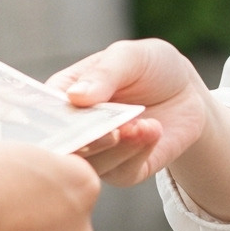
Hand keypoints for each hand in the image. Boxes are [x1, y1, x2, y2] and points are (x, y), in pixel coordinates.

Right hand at [51, 38, 211, 186]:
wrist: (187, 90)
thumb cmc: (149, 66)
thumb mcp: (129, 56)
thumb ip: (104, 74)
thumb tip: (74, 97)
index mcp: (63, 98)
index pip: (42, 115)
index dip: (50, 120)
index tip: (71, 117)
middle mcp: (75, 131)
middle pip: (63, 148)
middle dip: (86, 140)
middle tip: (110, 127)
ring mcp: (98, 155)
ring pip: (91, 167)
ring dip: (116, 147)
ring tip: (138, 124)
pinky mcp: (125, 171)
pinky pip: (122, 173)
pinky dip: (137, 152)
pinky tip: (152, 130)